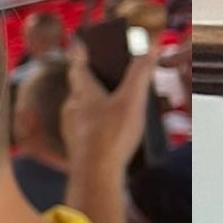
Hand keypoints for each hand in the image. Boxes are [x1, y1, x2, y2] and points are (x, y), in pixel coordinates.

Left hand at [58, 46, 154, 173]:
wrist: (95, 176)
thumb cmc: (111, 136)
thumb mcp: (132, 100)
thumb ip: (141, 73)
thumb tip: (150, 48)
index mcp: (83, 92)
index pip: (77, 66)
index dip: (81, 55)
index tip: (82, 46)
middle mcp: (72, 108)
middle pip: (80, 89)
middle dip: (92, 82)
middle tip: (106, 78)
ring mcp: (71, 129)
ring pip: (81, 111)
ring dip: (94, 106)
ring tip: (113, 107)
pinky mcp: (76, 148)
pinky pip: (84, 131)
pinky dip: (95, 127)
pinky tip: (109, 134)